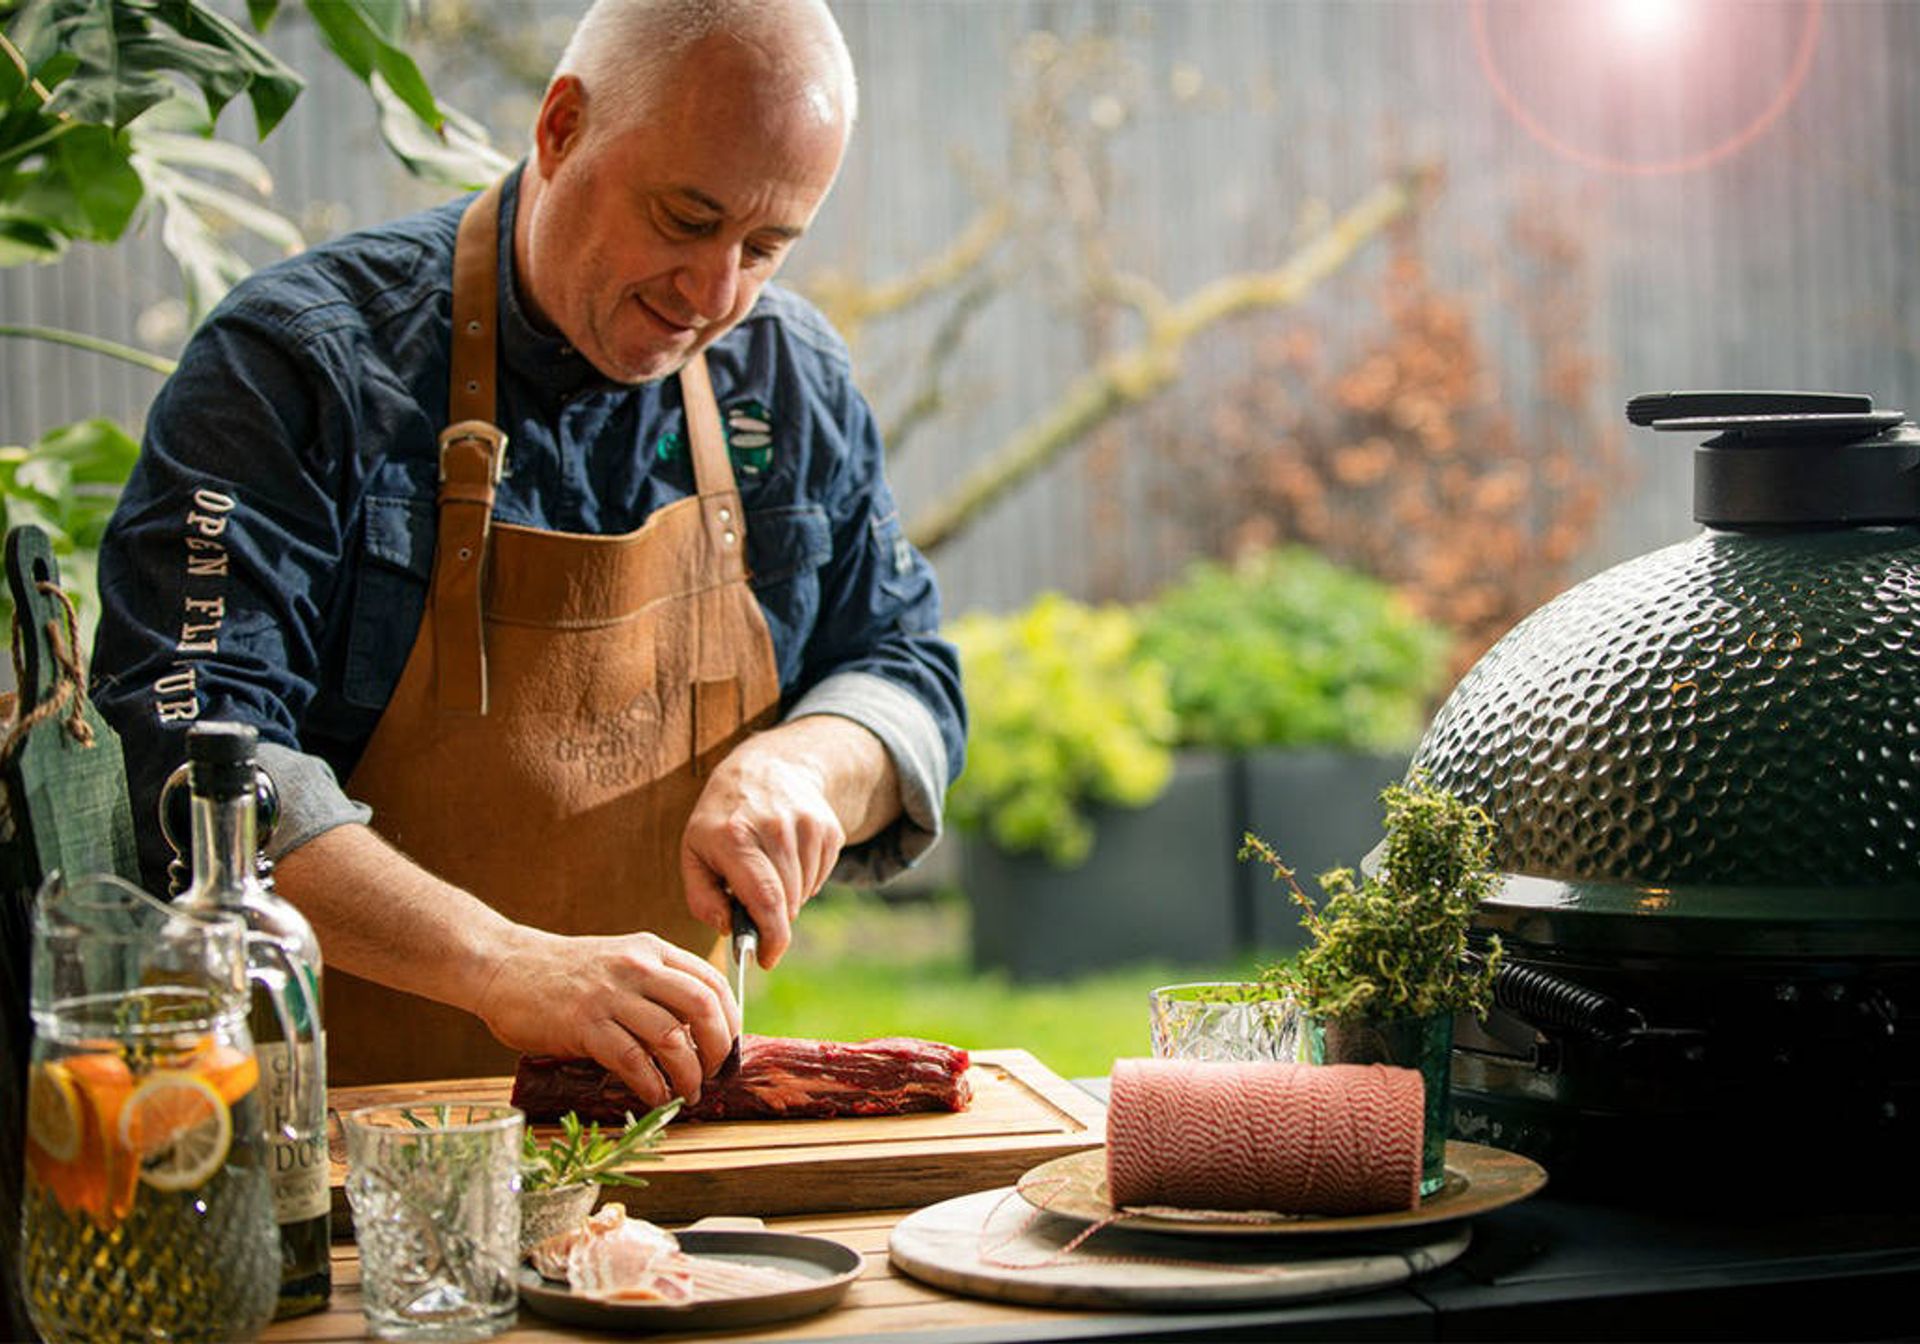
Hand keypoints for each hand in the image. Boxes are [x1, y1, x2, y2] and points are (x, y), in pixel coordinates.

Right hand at [473, 926, 738, 1106]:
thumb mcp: (618, 962)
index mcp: (651, 950)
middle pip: (703, 1007)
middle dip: (718, 1047)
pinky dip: (651, 1085)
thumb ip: (654, 985)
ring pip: (671, 1037)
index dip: (730, 1018)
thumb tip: (696, 1031)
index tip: (728, 1045)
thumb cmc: (562, 973)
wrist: (502, 966)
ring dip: (687, 1074)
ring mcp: (611, 994)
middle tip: (712, 1073)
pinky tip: (654, 1097)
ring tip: (686, 1094)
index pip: (711, 981)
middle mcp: (638, 967)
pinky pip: (633, 1060)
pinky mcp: (584, 1023)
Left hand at [680, 736, 845, 967]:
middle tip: (754, 906)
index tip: (767, 960)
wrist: (765, 769)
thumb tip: (728, 927)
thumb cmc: (722, 821)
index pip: (765, 900)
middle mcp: (775, 829)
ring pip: (805, 893)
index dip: (771, 938)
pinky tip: (787, 858)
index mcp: (735, 838)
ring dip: (787, 897)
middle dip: (772, 918)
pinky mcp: (829, 828)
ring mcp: (807, 826)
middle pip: (787, 903)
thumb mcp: (693, 852)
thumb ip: (701, 897)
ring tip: (768, 872)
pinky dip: (804, 880)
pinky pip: (821, 877)